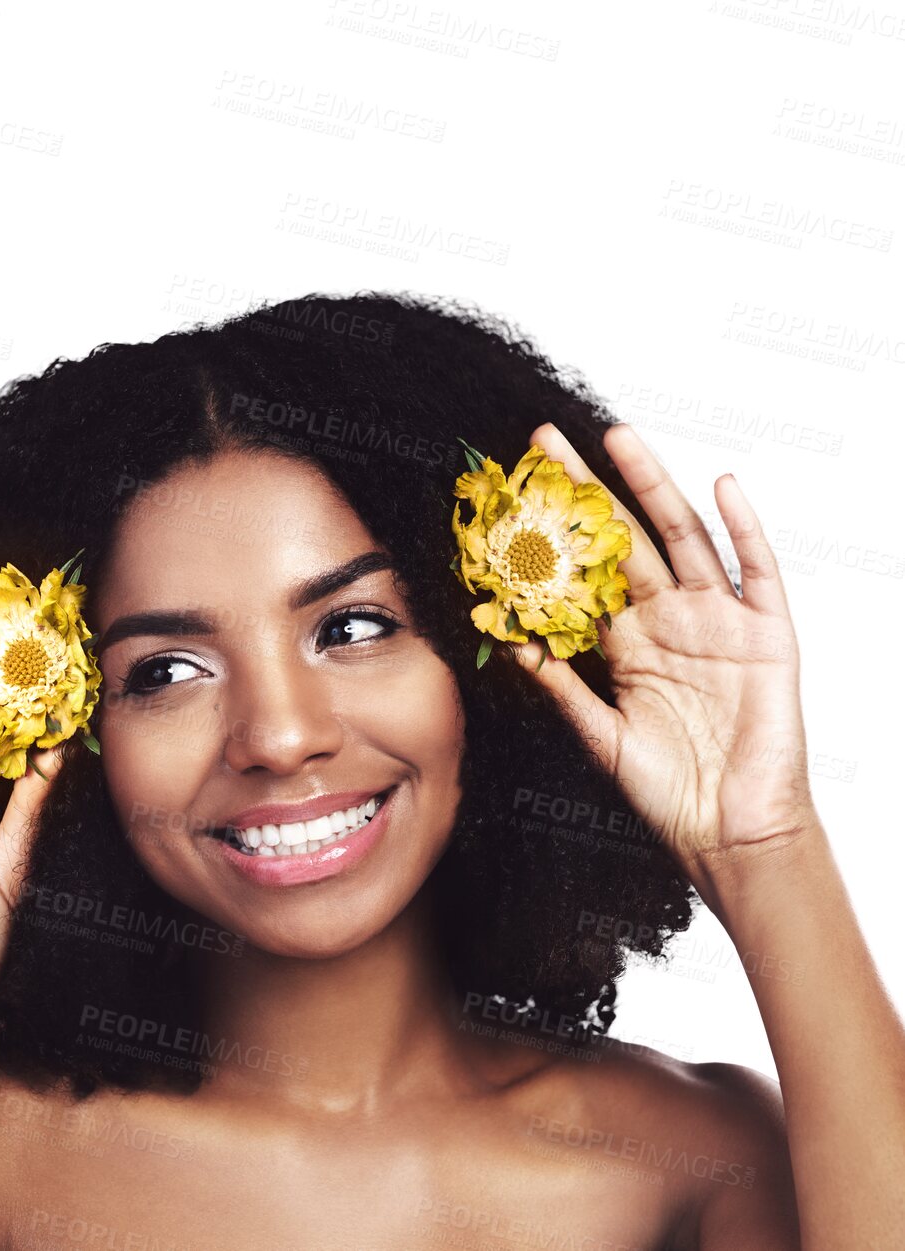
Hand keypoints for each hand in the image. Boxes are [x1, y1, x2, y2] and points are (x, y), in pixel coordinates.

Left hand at [505, 422, 819, 891]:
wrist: (728, 832)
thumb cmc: (666, 788)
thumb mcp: (596, 733)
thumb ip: (556, 685)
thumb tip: (504, 639)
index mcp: (625, 643)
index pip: (582, 574)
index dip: (550, 536)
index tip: (513, 495)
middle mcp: (669, 620)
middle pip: (624, 540)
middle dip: (587, 491)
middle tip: (546, 442)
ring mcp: (718, 621)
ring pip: (682, 538)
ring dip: (652, 487)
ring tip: (618, 439)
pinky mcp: (766, 634)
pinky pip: (757, 570)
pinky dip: (743, 527)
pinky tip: (722, 485)